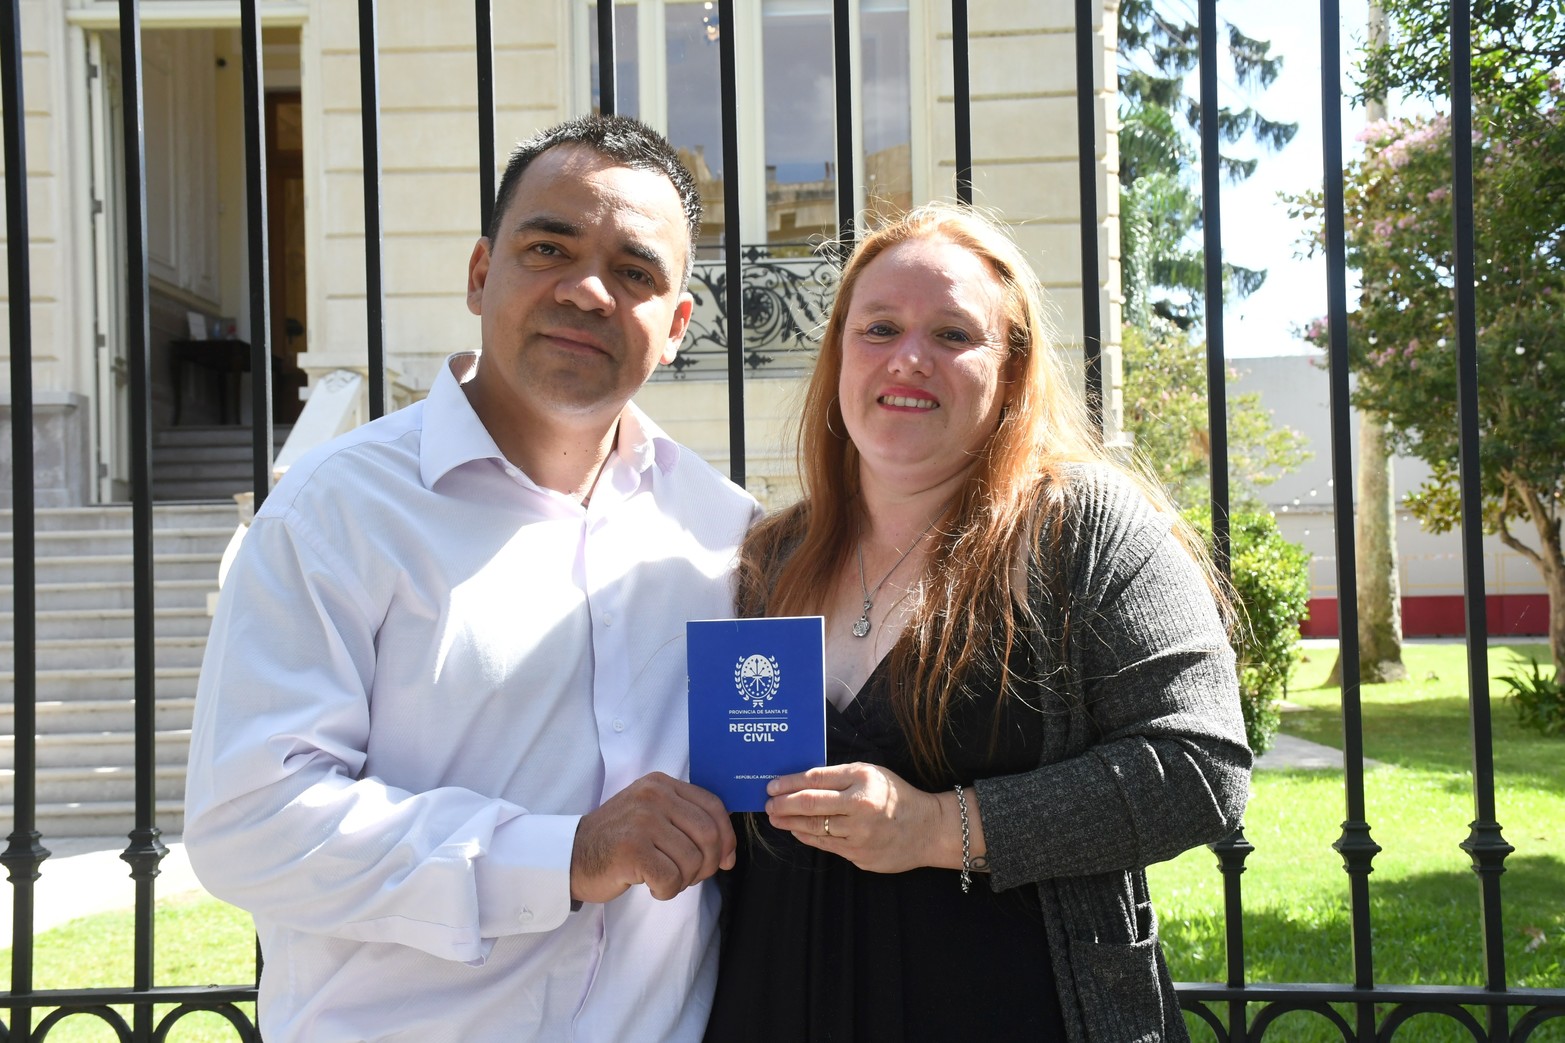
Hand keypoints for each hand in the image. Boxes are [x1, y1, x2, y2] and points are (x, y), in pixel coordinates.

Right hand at [570, 772, 735, 903]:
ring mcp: (642, 821)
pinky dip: (667, 891)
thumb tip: (728, 852)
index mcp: (661, 784)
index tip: (727, 859)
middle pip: (708, 835)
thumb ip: (687, 821)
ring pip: (692, 860)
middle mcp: (653, 796)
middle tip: (691, 876)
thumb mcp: (651, 814)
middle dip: (708, 864)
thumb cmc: (617, 840)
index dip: (727, 837)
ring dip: (684, 880)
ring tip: (663, 878)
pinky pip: (672, 878)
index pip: (713, 806)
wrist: (571, 856)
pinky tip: (651, 886)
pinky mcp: (632, 849)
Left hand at [765, 762, 961, 874]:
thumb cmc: (896, 796)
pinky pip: (826, 845)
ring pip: (814, 828)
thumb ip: (840, 776)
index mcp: (863, 781)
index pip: (816, 779)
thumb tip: (803, 781)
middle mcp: (860, 807)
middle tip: (767, 803)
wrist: (928, 830)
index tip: (772, 785)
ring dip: (790, 823)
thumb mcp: (871, 774)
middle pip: (810, 805)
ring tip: (776, 817)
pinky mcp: (860, 856)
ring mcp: (860, 835)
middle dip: (783, 804)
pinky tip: (797, 830)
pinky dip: (807, 836)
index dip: (789, 783)